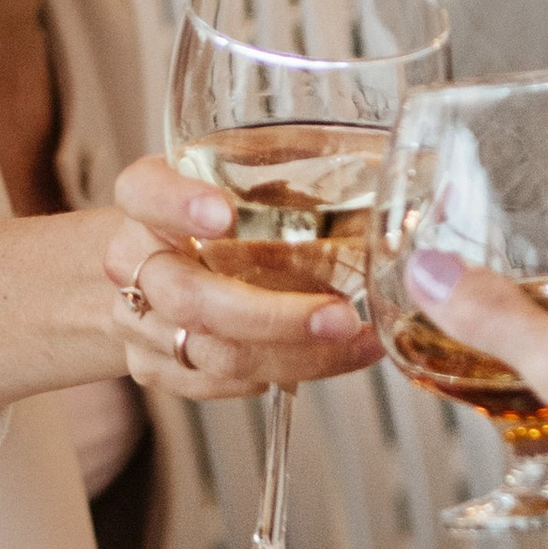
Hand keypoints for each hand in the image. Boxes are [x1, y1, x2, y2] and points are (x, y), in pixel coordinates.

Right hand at [104, 154, 380, 403]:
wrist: (153, 261)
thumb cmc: (217, 209)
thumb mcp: (246, 172)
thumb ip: (305, 164)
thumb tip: (415, 170)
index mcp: (146, 197)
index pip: (144, 193)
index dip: (178, 204)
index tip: (224, 214)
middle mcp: (132, 260)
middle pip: (187, 296)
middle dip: (270, 315)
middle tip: (339, 315)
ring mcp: (138, 320)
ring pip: (212, 352)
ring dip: (295, 355)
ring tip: (358, 339)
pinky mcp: (154, 366)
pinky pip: (218, 384)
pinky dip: (283, 374)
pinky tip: (334, 356)